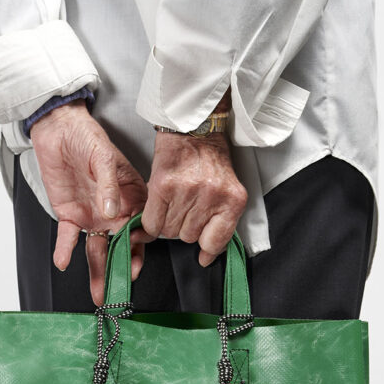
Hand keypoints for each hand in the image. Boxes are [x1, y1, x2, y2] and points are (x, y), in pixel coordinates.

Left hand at [30, 101, 147, 304]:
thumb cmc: (88, 136)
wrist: (57, 129)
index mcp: (131, 197)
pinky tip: (64, 262)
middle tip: (119, 290)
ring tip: (99, 295)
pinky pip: (68, 238)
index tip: (135, 258)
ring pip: (98, 250)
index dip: (139, 245)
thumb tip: (113, 212)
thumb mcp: (104, 156)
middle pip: (121, 247)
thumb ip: (110, 185)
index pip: (141, 229)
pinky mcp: (71, 216)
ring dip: (98, 272)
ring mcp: (93, 217)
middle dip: (121, 270)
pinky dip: (65, 250)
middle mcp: (114, 212)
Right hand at [135, 129, 247, 265]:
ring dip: (168, 221)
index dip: (206, 249)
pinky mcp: (164, 186)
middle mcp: (211, 197)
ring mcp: (187, 192)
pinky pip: (152, 222)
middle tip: (185, 207)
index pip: (215, 243)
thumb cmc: (210, 159)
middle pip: (188, 237)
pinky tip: (158, 206)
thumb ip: (219, 222)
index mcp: (232, 200)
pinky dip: (151, 220)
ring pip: (169, 232)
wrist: (194, 126)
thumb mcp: (226, 190)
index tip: (203, 255)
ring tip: (174, 202)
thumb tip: (204, 257)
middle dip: (185, 226)